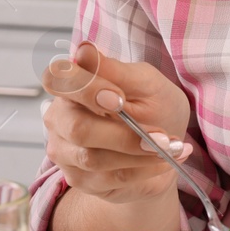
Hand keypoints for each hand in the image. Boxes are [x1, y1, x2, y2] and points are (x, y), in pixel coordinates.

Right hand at [40, 42, 192, 203]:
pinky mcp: (80, 179)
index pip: (58, 80)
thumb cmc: (153, 106)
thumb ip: (115, 71)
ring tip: (171, 147)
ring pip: (93, 158)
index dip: (84, 89)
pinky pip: (110, 178)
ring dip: (140, 154)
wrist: (163, 145)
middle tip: (161, 135)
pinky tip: (165, 160)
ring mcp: (66, 152)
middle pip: (77, 128)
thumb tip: (83, 51)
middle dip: (123, 134)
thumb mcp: (145, 82)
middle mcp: (60, 119)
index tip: (119, 98)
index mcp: (72, 87)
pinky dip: (144, 169)